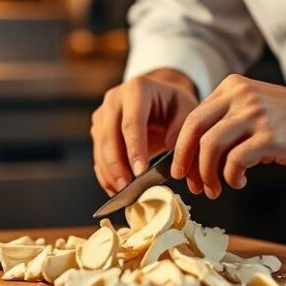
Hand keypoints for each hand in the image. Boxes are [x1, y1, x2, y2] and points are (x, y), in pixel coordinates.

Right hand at [91, 69, 199, 195]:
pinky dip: (106, 175)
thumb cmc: (174, 104)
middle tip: (128, 189)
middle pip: (109, 136)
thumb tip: (171, 154)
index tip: (140, 173)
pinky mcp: (98, 130)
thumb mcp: (187, 110)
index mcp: (137, 90)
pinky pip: (98, 155)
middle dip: (117, 166)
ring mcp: (102, 115)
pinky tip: (115, 190)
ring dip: (110, 173)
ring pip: (100, 148)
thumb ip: (181, 129)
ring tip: (123, 195)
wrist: (160, 96)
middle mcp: (114, 99)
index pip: (131, 123)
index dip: (134, 149)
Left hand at [169, 74, 285, 198]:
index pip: (193, 117)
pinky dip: (231, 177)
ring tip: (214, 188)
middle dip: (184, 160)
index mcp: (232, 87)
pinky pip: (235, 162)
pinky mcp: (269, 137)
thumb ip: (228, 121)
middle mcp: (240, 96)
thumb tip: (197, 155)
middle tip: (188, 182)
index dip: (182, 147)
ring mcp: (255, 115)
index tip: (183, 168)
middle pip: (194, 129)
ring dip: (206, 174)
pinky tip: (239, 182)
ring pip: (210, 146)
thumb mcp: (256, 106)